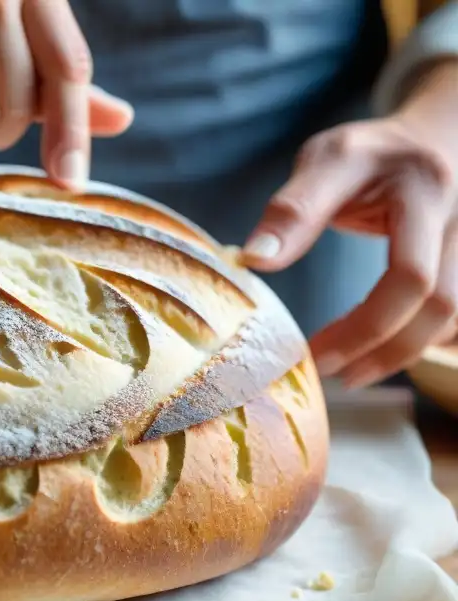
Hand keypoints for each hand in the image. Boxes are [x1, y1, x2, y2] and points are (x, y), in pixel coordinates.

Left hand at [241, 60, 457, 387]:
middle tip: (329, 372)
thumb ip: (293, 209)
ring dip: (401, 354)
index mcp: (423, 191)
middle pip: (438, 308)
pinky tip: (379, 353)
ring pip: (453, 319)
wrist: (436, 136)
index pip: (409, 276)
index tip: (312, 351)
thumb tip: (254, 259)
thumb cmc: (373, 153)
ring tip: (350, 372)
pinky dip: (419, 341)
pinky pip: (455, 319)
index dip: (363, 326)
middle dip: (382, 350)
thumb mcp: (327, 159)